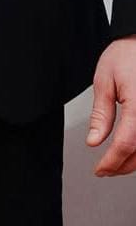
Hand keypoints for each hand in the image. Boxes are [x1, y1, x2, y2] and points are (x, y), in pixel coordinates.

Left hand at [87, 34, 135, 175]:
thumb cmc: (127, 55)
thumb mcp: (105, 82)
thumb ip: (100, 115)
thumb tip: (94, 141)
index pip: (125, 144)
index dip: (111, 161)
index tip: (99, 170)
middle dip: (122, 166)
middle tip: (105, 169)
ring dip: (135, 161)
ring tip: (116, 163)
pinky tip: (132, 151)